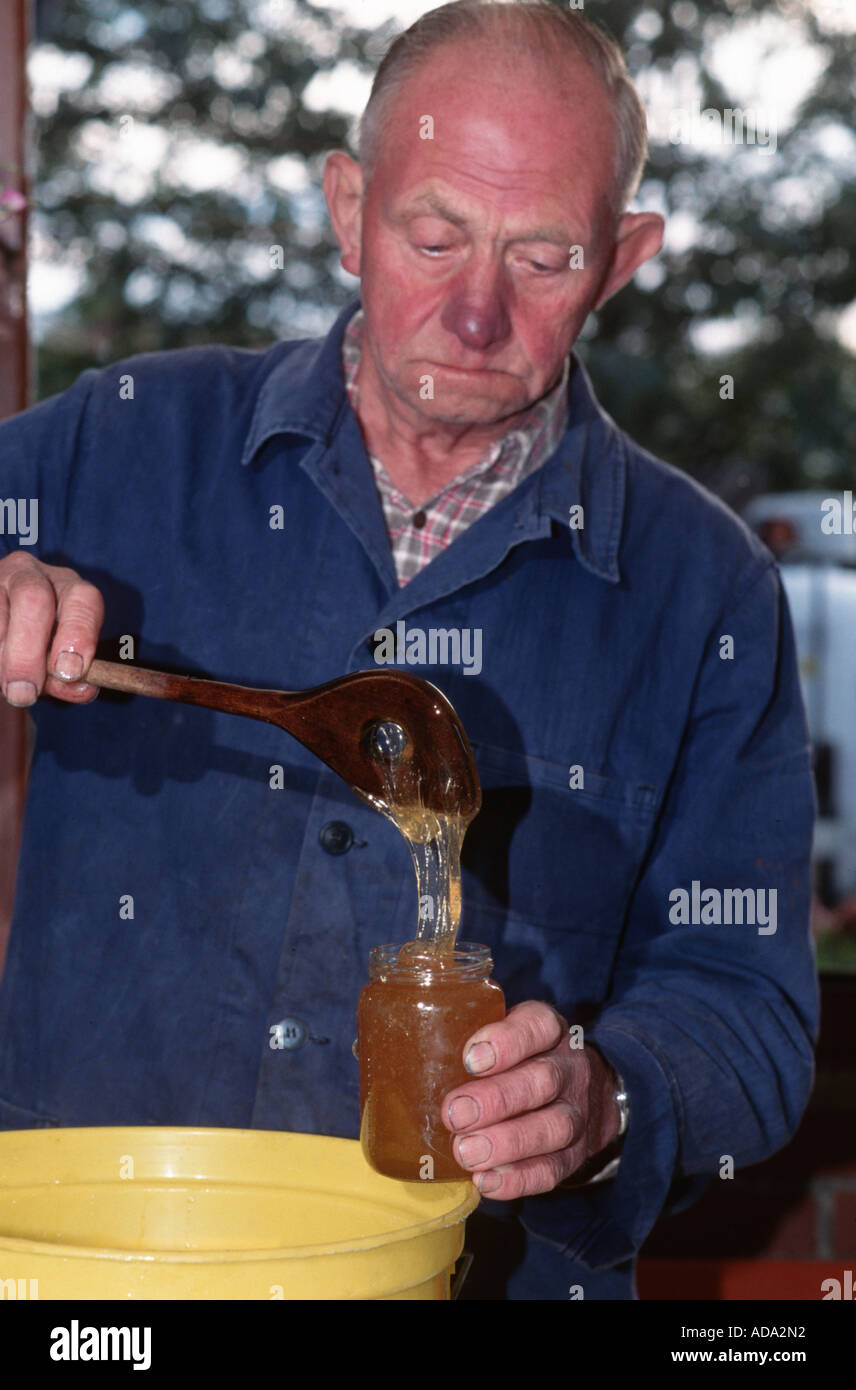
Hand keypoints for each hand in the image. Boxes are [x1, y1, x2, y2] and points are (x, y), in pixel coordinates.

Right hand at [0, 551, 103, 705]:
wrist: (3, 631)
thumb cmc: (35, 651)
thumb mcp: (56, 661)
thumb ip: (69, 678)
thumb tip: (83, 689)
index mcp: (68, 587)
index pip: (83, 598)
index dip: (78, 635)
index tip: (69, 674)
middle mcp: (32, 574)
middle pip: (33, 599)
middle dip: (29, 653)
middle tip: (25, 693)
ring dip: (3, 661)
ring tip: (7, 687)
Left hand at [441, 1000, 621, 1199]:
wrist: (583, 1095)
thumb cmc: (522, 1060)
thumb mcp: (504, 1035)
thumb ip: (467, 1039)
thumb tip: (403, 1054)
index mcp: (548, 1032)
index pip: (538, 1026)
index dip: (507, 1042)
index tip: (470, 1060)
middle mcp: (568, 1069)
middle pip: (542, 1081)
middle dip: (497, 1099)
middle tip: (455, 1114)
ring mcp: (577, 1114)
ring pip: (553, 1127)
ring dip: (507, 1143)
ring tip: (466, 1153)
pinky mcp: (574, 1155)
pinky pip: (553, 1170)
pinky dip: (518, 1179)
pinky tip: (485, 1181)